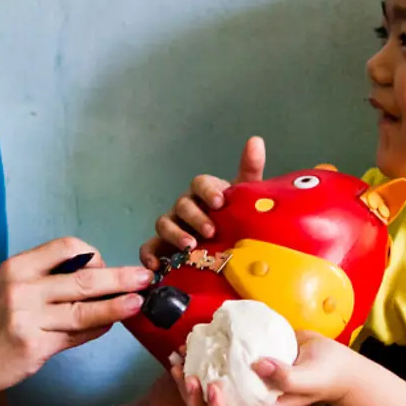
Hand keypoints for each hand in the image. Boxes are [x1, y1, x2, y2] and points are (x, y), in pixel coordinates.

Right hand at [0, 237, 153, 394]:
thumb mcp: (11, 287)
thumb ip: (49, 279)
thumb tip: (99, 279)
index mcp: (18, 267)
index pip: (66, 247)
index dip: (94, 254)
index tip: (105, 265)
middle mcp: (22, 288)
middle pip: (82, 278)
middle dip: (119, 277)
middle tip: (145, 278)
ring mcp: (27, 318)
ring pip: (83, 309)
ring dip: (116, 306)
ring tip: (138, 302)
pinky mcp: (34, 346)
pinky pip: (75, 335)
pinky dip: (96, 330)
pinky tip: (109, 326)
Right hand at [141, 136, 266, 269]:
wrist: (231, 246)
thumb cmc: (236, 216)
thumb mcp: (246, 195)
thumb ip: (250, 169)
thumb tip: (256, 140)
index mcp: (204, 192)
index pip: (200, 183)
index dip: (208, 191)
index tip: (221, 202)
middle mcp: (185, 207)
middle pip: (183, 205)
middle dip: (196, 217)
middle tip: (212, 231)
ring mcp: (172, 225)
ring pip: (164, 223)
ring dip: (175, 234)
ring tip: (191, 247)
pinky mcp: (163, 246)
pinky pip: (149, 247)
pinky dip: (149, 255)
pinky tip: (157, 265)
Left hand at [170, 331, 356, 405]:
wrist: (333, 358)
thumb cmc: (328, 373)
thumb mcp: (312, 376)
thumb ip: (289, 376)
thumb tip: (257, 365)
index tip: (214, 385)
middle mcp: (249, 398)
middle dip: (191, 396)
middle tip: (184, 372)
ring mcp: (245, 380)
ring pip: (208, 388)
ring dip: (188, 376)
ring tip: (179, 356)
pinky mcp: (244, 361)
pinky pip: (218, 363)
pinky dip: (202, 354)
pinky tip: (193, 341)